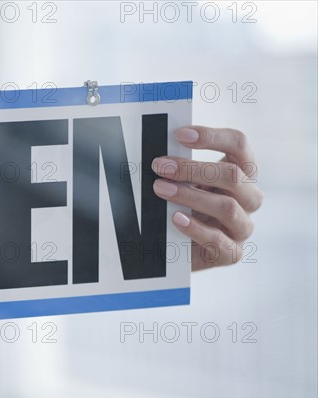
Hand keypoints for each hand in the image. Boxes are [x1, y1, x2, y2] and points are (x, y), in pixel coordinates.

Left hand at [151, 126, 262, 270]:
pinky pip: (220, 241)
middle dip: (192, 168)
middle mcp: (248, 198)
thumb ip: (180, 168)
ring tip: (161, 189)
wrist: (181, 248)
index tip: (180, 135)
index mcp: (241, 173)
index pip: (238, 145)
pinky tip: (176, 219)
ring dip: (190, 196)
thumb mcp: (185, 183)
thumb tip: (160, 154)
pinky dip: (196, 228)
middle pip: (233, 175)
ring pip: (227, 207)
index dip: (212, 136)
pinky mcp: (232, 252)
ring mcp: (242, 226)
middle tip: (160, 166)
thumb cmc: (185, 207)